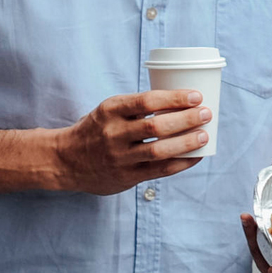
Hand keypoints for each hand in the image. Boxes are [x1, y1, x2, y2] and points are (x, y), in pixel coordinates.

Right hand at [55, 89, 210, 194]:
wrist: (65, 160)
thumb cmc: (96, 129)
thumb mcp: (109, 110)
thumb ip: (136, 107)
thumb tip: (181, 102)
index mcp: (110, 110)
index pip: (147, 101)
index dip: (175, 98)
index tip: (196, 96)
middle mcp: (114, 133)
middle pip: (156, 126)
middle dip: (186, 119)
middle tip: (206, 113)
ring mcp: (120, 157)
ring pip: (159, 150)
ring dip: (186, 142)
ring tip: (204, 134)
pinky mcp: (126, 176)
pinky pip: (159, 170)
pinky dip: (181, 163)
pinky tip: (196, 156)